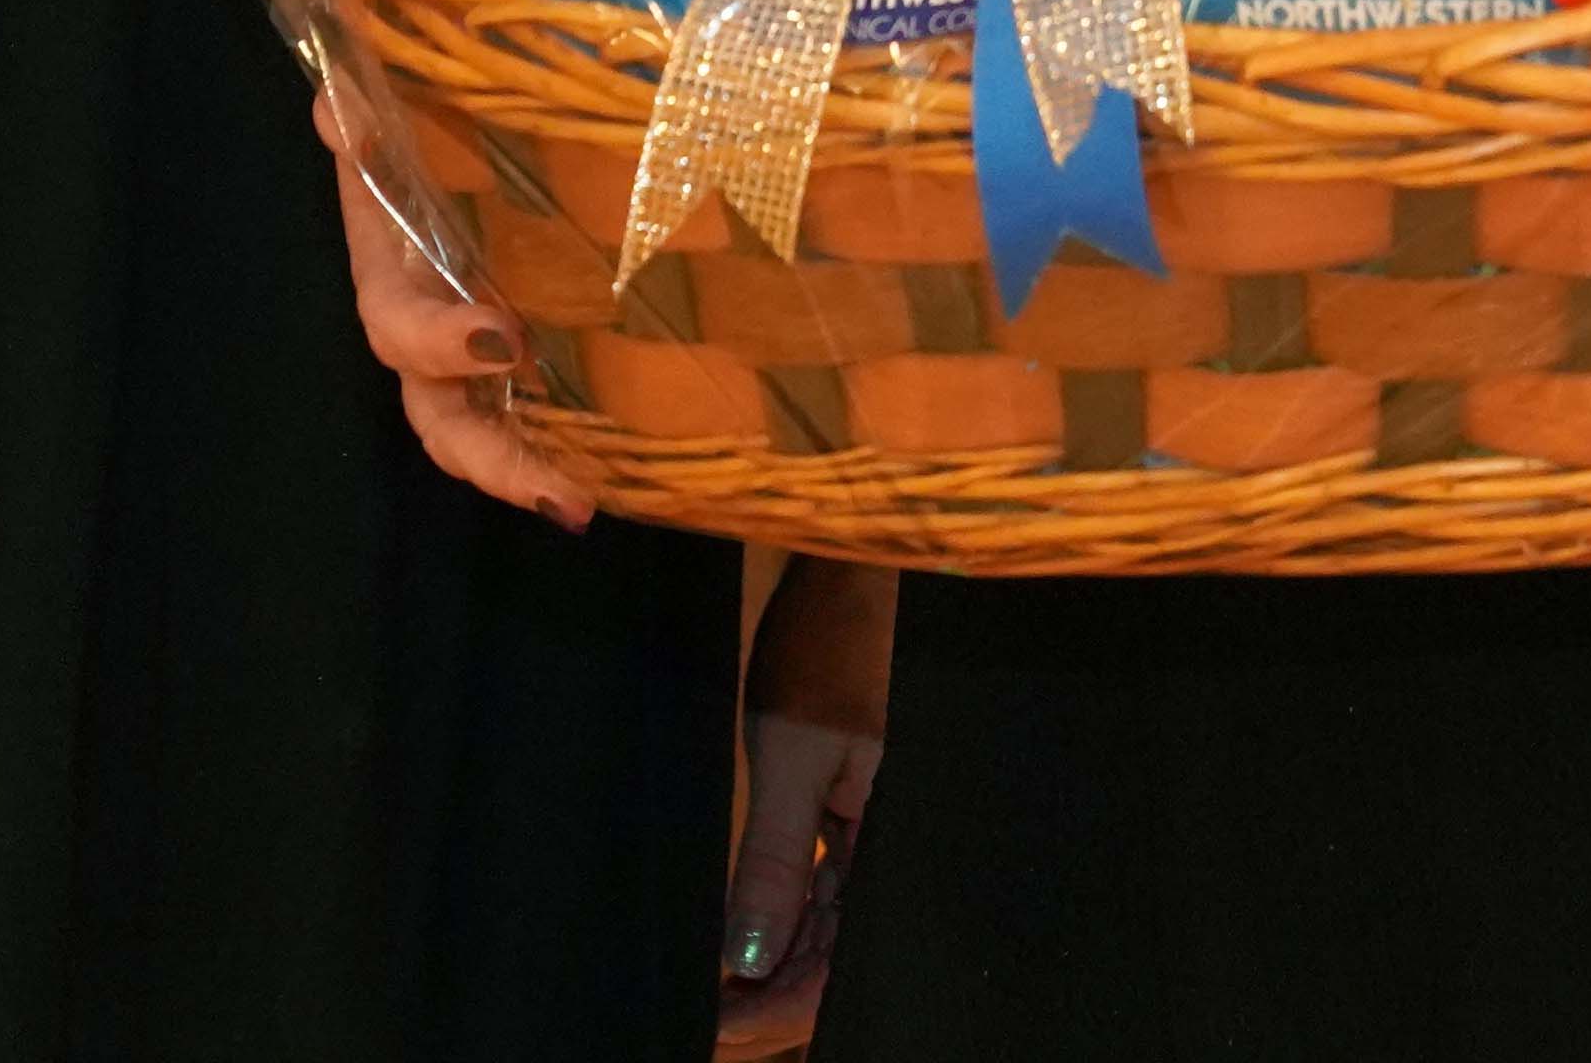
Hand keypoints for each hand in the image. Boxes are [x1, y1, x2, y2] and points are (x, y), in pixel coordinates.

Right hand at [318, 80, 590, 529]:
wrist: (461, 132)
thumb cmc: (421, 132)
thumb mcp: (394, 122)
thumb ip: (365, 122)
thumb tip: (338, 106)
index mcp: (398, 276)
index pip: (398, 324)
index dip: (438, 341)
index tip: (500, 337)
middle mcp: (434, 332)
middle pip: (444, 417)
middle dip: (492, 461)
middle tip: (558, 494)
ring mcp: (478, 358)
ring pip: (488, 434)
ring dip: (531, 475)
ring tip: (584, 506)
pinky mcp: (529, 360)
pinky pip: (540, 416)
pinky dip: (572, 448)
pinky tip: (624, 474)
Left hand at [716, 555, 888, 1047]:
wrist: (849, 573)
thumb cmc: (831, 647)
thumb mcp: (796, 756)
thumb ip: (777, 861)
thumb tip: (746, 959)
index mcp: (892, 843)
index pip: (839, 966)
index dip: (777, 1008)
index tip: (713, 1025)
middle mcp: (887, 849)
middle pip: (833, 960)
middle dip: (768, 998)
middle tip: (698, 1016)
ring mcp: (868, 831)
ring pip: (823, 931)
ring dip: (769, 966)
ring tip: (706, 988)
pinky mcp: (848, 809)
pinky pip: (819, 889)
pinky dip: (778, 919)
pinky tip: (738, 937)